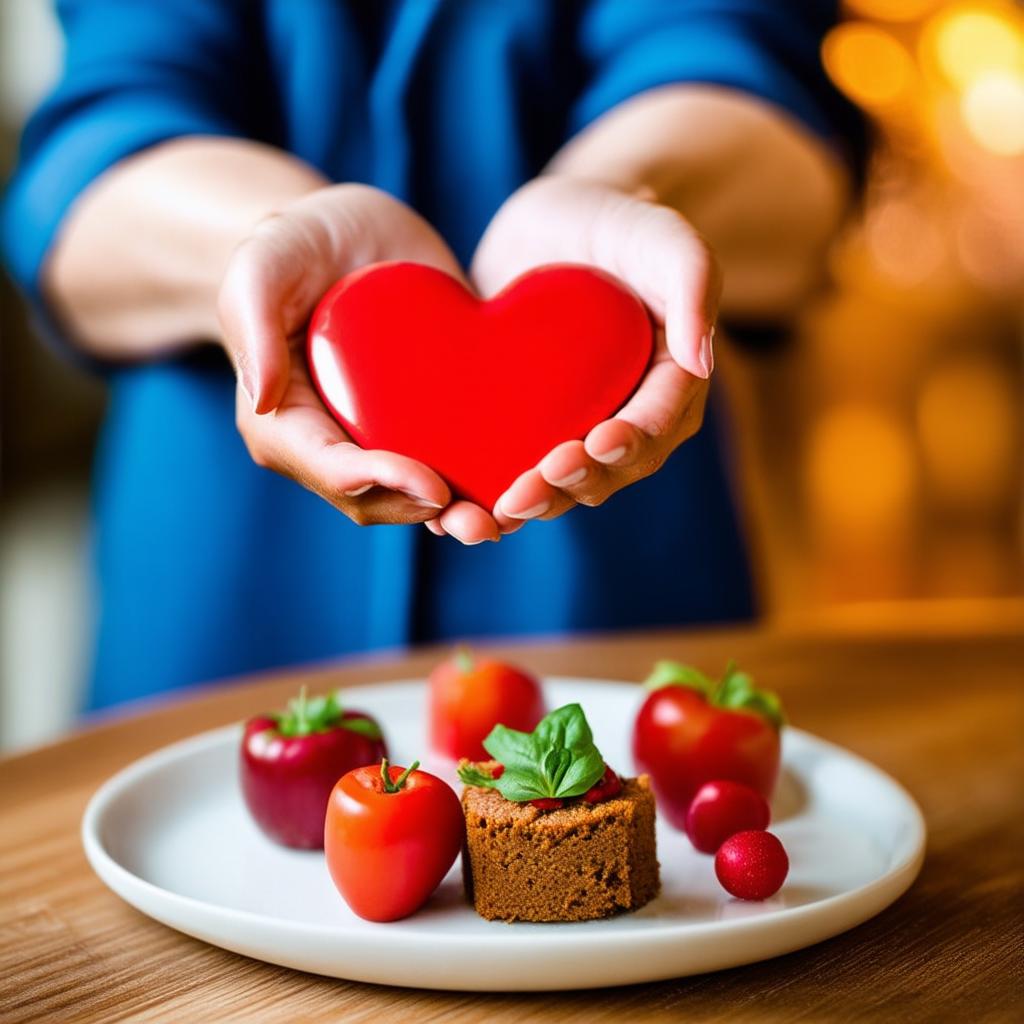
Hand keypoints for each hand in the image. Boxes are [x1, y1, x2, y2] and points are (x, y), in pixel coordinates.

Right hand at [218, 184, 500, 541]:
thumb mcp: (262, 266)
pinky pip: (451, 461)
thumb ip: (253, 325)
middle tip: (483, 521)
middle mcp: (333, 441)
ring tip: (505, 518)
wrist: (350, 229)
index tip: (432, 485)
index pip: (331, 468)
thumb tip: (261, 402)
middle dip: (427, 512)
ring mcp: (381, 435)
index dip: (381, 483)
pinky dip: (481, 479)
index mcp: (285, 421)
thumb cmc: (292, 244)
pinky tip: (523, 483)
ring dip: (460, 514)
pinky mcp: (426, 419)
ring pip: (416, 494)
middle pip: (377, 499)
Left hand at [470, 176, 719, 531]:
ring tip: (501, 508)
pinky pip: (518, 470)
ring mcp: (580, 425)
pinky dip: (494, 496)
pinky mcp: (532, 427)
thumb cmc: (617, 222)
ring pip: (564, 482)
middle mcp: (630, 414)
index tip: (599, 443)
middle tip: (532, 486)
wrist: (552, 221)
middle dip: (575, 483)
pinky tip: (462, 514)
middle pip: (611, 468)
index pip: (660, 422)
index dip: (632, 441)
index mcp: (671, 380)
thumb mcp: (661, 234)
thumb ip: (694, 281)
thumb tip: (703, 361)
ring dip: (536, 502)